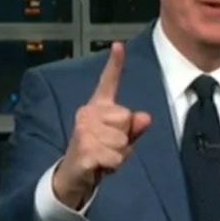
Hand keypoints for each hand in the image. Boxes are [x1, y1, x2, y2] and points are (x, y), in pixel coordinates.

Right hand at [52, 42, 151, 208]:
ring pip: (122, 140)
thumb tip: (145, 117)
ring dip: (119, 154)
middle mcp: (88, 113)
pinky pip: (115, 157)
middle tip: (108, 147)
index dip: (115, 64)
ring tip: (103, 156)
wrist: (74, 175)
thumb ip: (135, 129)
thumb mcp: (122, 142)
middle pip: (126, 118)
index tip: (119, 45)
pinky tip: (100, 165)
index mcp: (98, 107)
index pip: (108, 83)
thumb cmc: (100, 153)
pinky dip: (113, 166)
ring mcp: (84, 130)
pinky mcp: (84, 148)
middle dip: (125, 138)